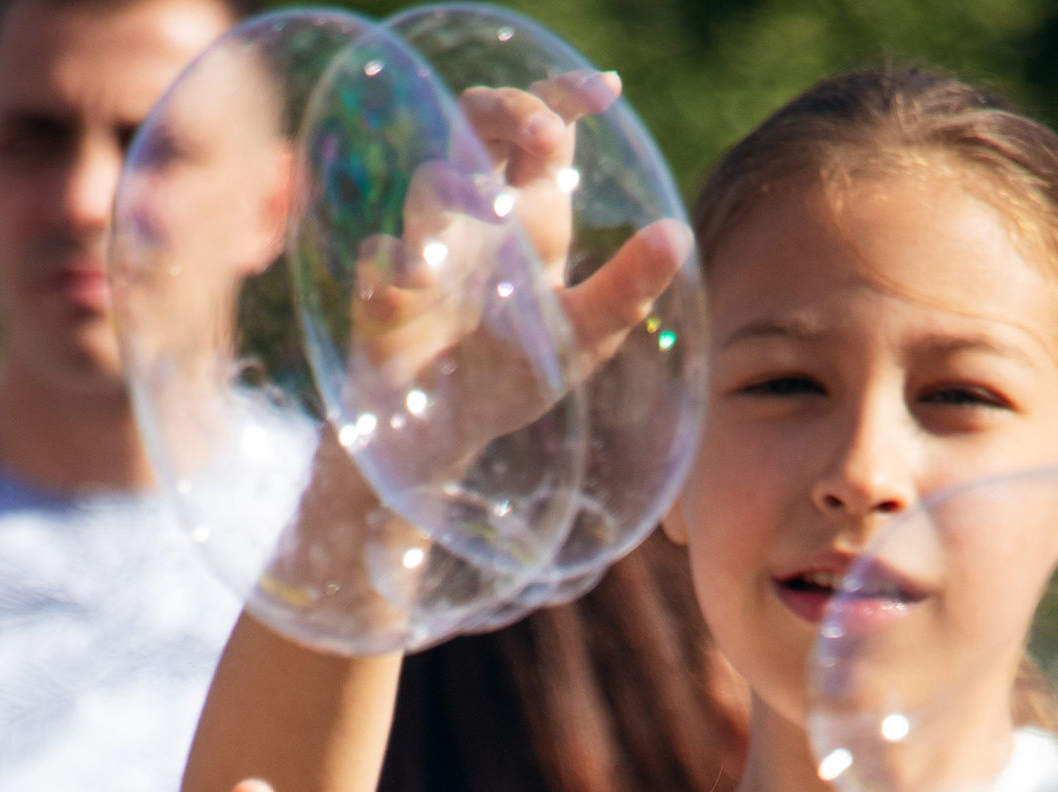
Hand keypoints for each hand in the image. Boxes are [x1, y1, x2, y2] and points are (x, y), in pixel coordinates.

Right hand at [346, 74, 689, 460]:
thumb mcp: (582, 338)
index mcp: (530, 218)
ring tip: (497, 209)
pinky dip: (398, 262)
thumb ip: (625, 290)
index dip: (567, 95)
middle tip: (546, 134)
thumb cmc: (513, 376)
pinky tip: (422, 280)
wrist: (446, 435)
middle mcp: (477, 218)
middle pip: (479, 125)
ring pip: (431, 184)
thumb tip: (677, 234)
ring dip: (461, 188)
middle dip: (509, 112)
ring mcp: (425, 249)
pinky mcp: (381, 294)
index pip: (545, 132)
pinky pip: (380, 259)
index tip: (607, 90)